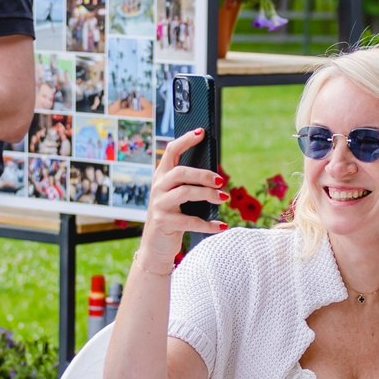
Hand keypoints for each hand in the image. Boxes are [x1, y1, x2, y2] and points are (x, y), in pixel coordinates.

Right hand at [134, 130, 224, 270]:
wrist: (155, 247)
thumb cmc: (172, 217)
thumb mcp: (178, 197)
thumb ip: (188, 184)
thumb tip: (215, 176)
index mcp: (161, 177)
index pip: (171, 151)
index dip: (186, 140)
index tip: (201, 132)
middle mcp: (158, 188)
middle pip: (181, 173)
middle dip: (203, 175)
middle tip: (221, 181)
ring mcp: (159, 205)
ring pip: (185, 193)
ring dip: (208, 195)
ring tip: (223, 198)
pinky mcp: (163, 222)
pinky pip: (190, 221)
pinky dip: (209, 224)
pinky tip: (222, 226)